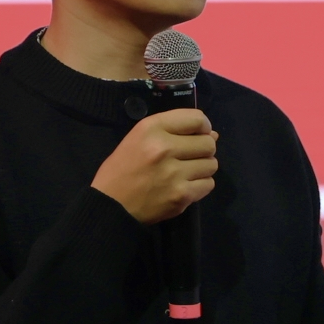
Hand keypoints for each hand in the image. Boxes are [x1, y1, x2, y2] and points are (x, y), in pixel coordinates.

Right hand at [94, 109, 218, 224]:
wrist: (111, 206)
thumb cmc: (122, 169)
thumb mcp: (138, 137)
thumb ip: (173, 130)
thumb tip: (213, 133)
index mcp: (151, 128)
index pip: (196, 118)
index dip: (203, 125)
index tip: (198, 134)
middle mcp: (164, 148)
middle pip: (208, 143)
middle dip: (203, 149)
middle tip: (190, 156)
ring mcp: (174, 173)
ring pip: (211, 164)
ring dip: (203, 167)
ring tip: (187, 171)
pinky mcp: (181, 196)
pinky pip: (208, 184)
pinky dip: (201, 185)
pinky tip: (186, 185)